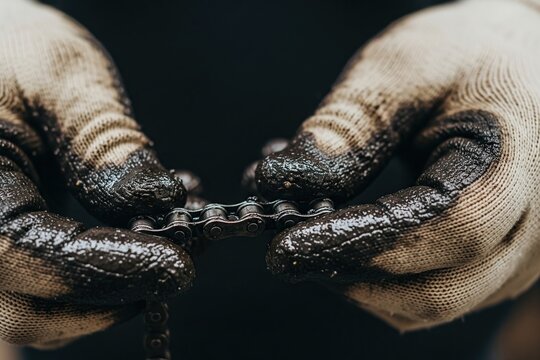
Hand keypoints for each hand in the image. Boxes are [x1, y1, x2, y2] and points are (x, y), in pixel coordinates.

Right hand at [0, 0, 193, 346]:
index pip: (31, 256)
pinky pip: (53, 288)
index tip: (179, 267)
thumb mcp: (59, 75)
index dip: (111, 270)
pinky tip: (146, 234)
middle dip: (123, 290)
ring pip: (45, 309)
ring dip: (120, 290)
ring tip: (176, 236)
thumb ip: (103, 141)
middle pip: (35, 307)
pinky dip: (105, 276)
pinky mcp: (15, 245)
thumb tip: (157, 200)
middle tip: (189, 252)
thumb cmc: (11, 48)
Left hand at [255, 0, 539, 330]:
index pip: (436, 229)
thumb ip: (349, 129)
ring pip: (427, 302)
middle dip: (346, 272)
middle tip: (284, 241)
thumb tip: (280, 183)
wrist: (514, 62)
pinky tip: (342, 233)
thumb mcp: (403, 71)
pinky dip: (376, 274)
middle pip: (432, 290)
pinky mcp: (494, 259)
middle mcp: (530, 227)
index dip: (354, 243)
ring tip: (309, 228)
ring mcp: (517, 253)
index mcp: (513, 167)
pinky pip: (431, 289)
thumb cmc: (467, 55)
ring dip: (355, 278)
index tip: (285, 245)